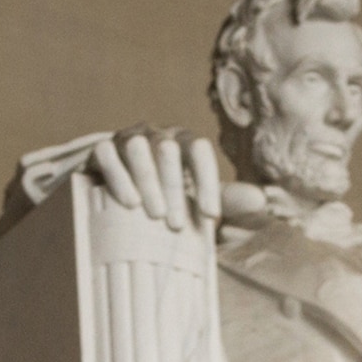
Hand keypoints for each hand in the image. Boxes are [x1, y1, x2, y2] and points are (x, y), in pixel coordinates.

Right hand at [6, 126, 222, 234]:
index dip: (208, 181)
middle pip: (169, 149)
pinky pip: (107, 154)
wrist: (113, 197)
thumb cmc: (163, 200)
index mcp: (183, 144)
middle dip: (174, 187)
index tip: (210, 217)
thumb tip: (261, 201)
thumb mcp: (193, 201)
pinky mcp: (100, 150)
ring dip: (148, 180)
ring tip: (152, 215)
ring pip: (138, 147)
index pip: (199, 150)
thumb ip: (225, 200)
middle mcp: (156, 136)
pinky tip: (128, 202)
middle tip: (175, 225)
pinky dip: (117, 177)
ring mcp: (127, 139)